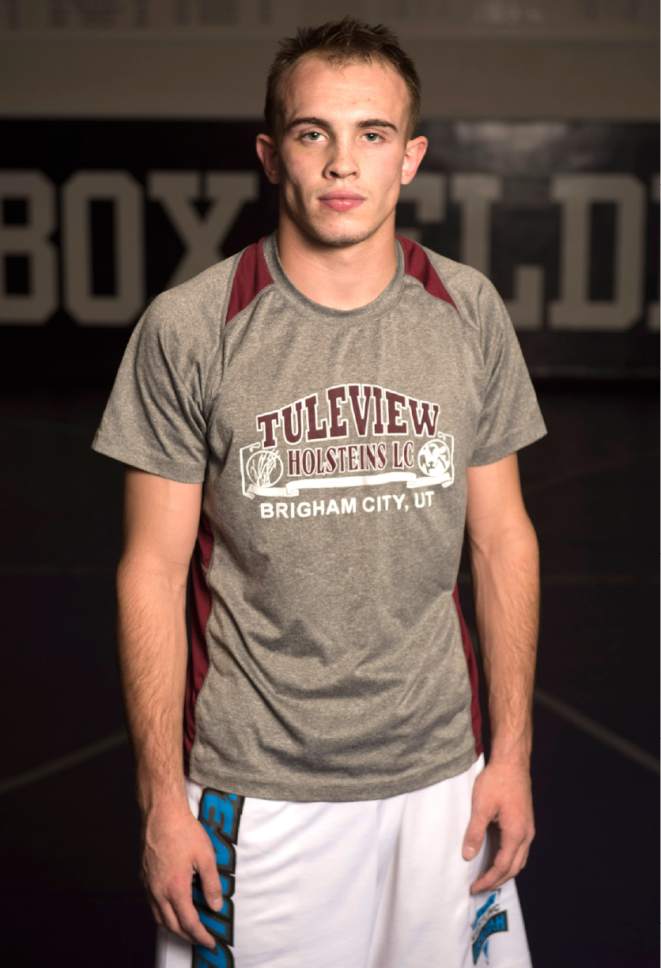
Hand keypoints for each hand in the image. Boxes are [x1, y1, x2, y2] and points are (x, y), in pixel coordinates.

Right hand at [141, 802, 222, 949]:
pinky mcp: (144, 877)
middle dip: (187, 936)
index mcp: (175, 888)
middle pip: (172, 925)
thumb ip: (212, 884)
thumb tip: (215, 905)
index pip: (189, 923)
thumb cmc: (183, 830)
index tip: (210, 942)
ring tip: (187, 928)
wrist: (161, 813)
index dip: (201, 936)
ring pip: (159, 917)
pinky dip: (163, 914)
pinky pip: (152, 904)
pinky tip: (172, 907)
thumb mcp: (206, 856)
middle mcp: (158, 891)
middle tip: (201, 938)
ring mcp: (148, 884)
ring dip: (174, 927)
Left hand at [461, 758, 534, 894]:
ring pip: (519, 860)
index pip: (502, 867)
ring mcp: (528, 828)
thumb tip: (467, 856)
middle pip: (514, 868)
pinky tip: (497, 857)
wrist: (512, 762)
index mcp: (516, 834)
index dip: (488, 880)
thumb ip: (475, 833)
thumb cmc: (497, 781)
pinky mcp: (525, 821)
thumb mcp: (481, 807)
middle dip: (497, 881)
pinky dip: (509, 860)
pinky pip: (520, 849)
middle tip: (479, 887)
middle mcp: (526, 835)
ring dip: (505, 872)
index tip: (474, 887)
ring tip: (488, 877)